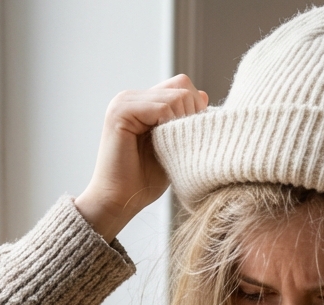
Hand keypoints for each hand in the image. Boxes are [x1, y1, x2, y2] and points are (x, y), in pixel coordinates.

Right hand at [75, 74, 208, 241]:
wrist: (119, 201)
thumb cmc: (144, 180)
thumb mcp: (173, 146)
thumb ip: (184, 120)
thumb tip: (204, 94)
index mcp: (141, 102)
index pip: (181, 85)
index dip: (194, 107)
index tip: (191, 136)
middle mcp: (130, 96)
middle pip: (181, 85)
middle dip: (192, 114)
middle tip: (183, 143)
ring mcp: (123, 102)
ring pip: (175, 96)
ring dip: (182, 122)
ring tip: (172, 147)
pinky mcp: (120, 112)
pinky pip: (162, 107)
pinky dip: (170, 126)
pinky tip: (163, 145)